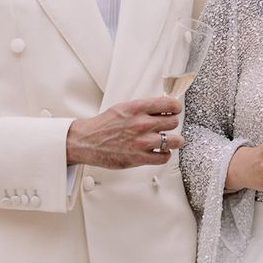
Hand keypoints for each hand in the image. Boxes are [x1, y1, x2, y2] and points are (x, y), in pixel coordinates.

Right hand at [66, 96, 184, 167]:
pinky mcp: (139, 158)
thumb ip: (144, 108)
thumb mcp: (125, 107)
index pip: (169, 104)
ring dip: (175, 140)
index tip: (175, 110)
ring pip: (174, 140)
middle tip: (167, 126)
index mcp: (138, 108)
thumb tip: (163, 107)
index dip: (176, 107)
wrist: (87, 141)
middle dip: (172, 123)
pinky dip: (165, 154)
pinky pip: (163, 157)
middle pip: (173, 122)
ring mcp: (141, 142)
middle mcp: (142, 124)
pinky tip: (160, 151)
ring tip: (171, 140)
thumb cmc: (105, 125)